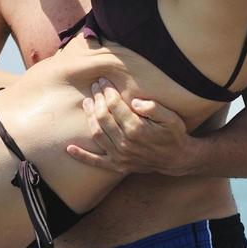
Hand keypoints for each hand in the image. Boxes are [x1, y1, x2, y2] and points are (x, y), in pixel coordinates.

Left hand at [68, 78, 196, 175]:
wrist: (177, 159)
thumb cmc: (174, 135)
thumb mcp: (172, 118)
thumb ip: (154, 108)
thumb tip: (135, 101)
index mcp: (137, 129)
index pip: (115, 106)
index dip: (107, 92)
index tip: (104, 81)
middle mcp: (125, 144)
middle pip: (103, 117)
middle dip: (97, 99)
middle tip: (95, 86)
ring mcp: (120, 156)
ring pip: (97, 134)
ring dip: (89, 117)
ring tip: (86, 102)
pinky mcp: (118, 165)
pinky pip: (96, 162)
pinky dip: (82, 156)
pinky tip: (69, 149)